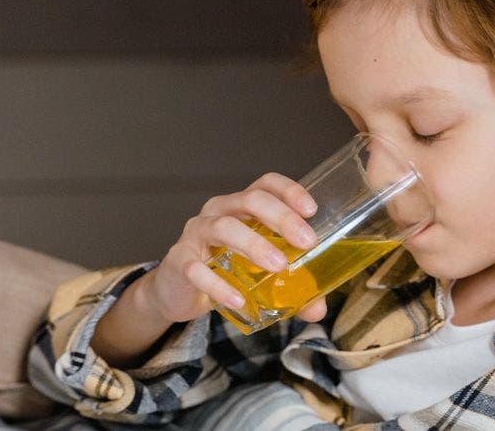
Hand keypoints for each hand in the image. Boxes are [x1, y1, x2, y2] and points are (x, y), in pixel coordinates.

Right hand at [94, 173, 327, 364]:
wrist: (177, 292)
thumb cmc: (223, 271)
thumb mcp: (259, 274)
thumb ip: (290, 289)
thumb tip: (317, 309)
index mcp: (240, 207)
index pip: (265, 185)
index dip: (289, 191)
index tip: (311, 210)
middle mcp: (218, 212)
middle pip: (250, 200)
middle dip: (281, 218)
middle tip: (307, 242)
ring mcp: (196, 234)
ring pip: (224, 227)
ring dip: (254, 245)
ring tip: (279, 266)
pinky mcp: (180, 261)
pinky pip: (197, 269)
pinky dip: (219, 285)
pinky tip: (238, 300)